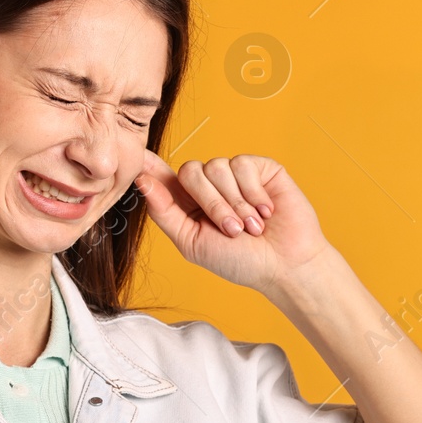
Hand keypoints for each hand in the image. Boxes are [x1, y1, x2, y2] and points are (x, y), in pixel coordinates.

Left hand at [132, 150, 332, 296]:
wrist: (284, 265)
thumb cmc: (240, 261)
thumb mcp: (192, 242)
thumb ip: (164, 212)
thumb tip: (142, 181)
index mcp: (189, 204)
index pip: (165, 177)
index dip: (150, 165)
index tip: (137, 157)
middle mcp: (210, 185)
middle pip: (191, 171)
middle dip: (211, 203)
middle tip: (232, 230)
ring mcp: (235, 175)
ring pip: (218, 168)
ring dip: (236, 203)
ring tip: (252, 226)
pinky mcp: (260, 168)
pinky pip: (243, 165)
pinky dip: (253, 192)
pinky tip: (266, 210)